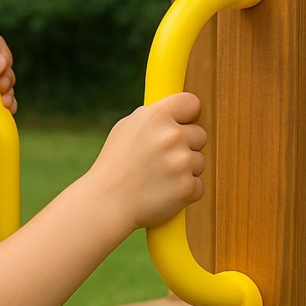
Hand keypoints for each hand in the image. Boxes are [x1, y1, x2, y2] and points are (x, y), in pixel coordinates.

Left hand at [0, 35, 16, 156]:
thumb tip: (1, 60)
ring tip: (1, 102)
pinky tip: (4, 110)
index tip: (3, 61)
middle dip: (7, 74)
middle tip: (1, 86)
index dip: (0, 51)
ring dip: (9, 91)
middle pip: (4, 63)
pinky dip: (11, 104)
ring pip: (10, 81)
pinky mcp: (0, 105)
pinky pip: (13, 98)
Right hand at [89, 92, 206, 229]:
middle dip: (185, 146)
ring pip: (199, 161)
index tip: (181, 124)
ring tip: (157, 177)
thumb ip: (154, 117)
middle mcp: (172, 136)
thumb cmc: (114, 164)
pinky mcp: (188, 188)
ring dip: (184, 169)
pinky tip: (161, 191)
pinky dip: (183, 190)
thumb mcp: (126, 128)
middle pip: (200, 134)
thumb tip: (177, 112)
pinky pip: (197, 185)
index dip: (187, 115)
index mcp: (156, 116)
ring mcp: (182, 163)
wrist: (106, 202)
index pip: (192, 103)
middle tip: (160, 158)